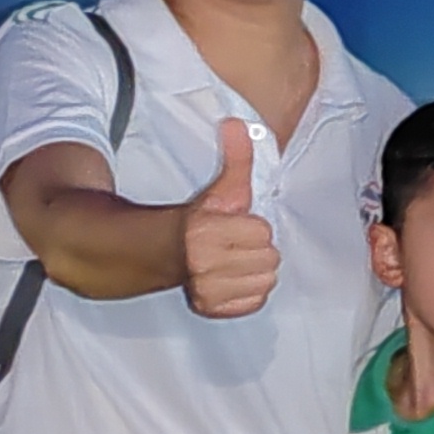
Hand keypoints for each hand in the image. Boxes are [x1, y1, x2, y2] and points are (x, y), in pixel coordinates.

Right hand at [178, 118, 278, 318]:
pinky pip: (256, 303)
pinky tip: (233, 279)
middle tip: (236, 243)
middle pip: (269, 258)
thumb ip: (236, 158)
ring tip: (236, 260)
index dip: (253, 225)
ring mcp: (206, 291)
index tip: (235, 224)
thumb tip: (238, 124)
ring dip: (255, 271)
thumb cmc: (198, 220)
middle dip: (257, 248)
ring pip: (266, 281)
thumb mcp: (219, 189)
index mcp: (205, 233)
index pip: (263, 232)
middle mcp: (203, 266)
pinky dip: (248, 293)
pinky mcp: (210, 310)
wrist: (164, 252)